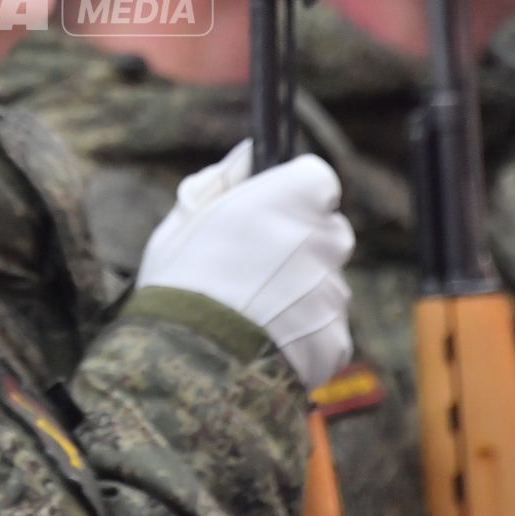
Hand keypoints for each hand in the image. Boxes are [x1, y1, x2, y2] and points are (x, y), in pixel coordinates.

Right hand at [138, 142, 354, 389]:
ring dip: (300, 292)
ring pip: (326, 283)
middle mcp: (323, 241)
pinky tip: (264, 342)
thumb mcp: (185, 218)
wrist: (187, 363)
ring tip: (251, 313)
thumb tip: (248, 152)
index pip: (317, 179)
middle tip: (253, 267)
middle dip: (300, 244)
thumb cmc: (179, 281)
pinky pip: (325, 329)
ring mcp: (334, 292)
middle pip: (327, 232)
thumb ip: (224, 180)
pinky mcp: (336, 340)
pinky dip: (303, 335)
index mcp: (290, 199)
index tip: (270, 210)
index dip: (294, 194)